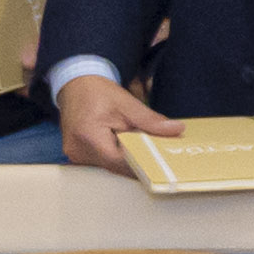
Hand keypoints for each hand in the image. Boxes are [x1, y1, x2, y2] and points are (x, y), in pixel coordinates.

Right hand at [57, 70, 179, 170]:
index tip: (163, 163)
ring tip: (146, 149)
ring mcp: (76, 155)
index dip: (142, 163)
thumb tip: (176, 130)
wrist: (76, 87)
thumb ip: (151, 120)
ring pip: (111, 166)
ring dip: (129, 160)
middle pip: (115, 166)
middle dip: (139, 162)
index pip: (118, 160)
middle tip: (161, 157)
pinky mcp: (79, 156)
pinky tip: (131, 148)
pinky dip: (119, 157)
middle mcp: (78, 150)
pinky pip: (104, 162)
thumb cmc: (98, 93)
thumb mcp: (127, 103)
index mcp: (88, 135)